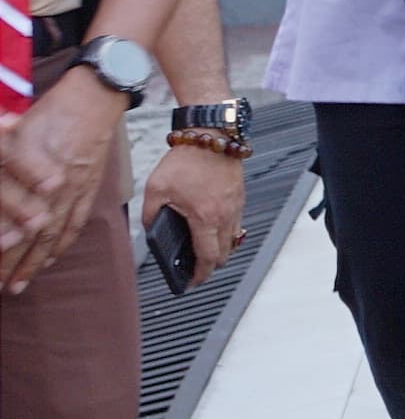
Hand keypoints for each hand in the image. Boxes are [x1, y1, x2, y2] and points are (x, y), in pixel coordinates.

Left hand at [0, 69, 120, 292]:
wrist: (96, 97)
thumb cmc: (53, 111)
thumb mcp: (16, 136)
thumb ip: (7, 169)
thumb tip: (0, 197)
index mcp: (36, 179)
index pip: (12, 224)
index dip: (1, 248)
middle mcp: (56, 191)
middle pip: (32, 236)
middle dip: (14, 264)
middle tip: (3, 286)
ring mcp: (76, 190)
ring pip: (53, 234)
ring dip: (37, 262)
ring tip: (22, 282)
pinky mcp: (89, 185)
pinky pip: (76, 221)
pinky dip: (63, 243)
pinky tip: (53, 255)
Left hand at [142, 136, 244, 265]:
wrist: (210, 136)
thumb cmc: (186, 160)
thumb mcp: (155, 190)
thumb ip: (150, 215)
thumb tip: (151, 230)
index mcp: (205, 218)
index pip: (207, 258)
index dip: (199, 275)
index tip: (191, 282)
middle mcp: (225, 215)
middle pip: (224, 254)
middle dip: (210, 266)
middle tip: (195, 270)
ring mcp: (235, 206)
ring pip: (233, 240)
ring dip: (219, 250)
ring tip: (203, 251)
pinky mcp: (239, 196)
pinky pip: (236, 224)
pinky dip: (226, 233)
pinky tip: (211, 228)